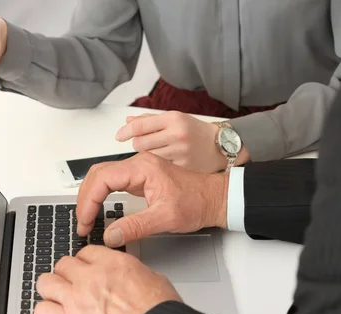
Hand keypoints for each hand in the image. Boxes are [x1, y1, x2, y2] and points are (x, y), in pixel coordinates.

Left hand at [35, 246, 181, 313]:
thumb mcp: (153, 278)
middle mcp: (91, 277)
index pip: (86, 252)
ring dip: (52, 288)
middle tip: (73, 283)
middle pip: (63, 264)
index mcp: (113, 263)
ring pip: (46, 283)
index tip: (87, 269)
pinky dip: (45, 312)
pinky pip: (42, 311)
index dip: (86, 262)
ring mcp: (76, 299)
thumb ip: (132, 272)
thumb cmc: (159, 313)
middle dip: (68, 273)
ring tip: (59, 296)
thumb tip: (128, 276)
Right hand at [77, 152, 228, 247]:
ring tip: (87, 218)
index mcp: (142, 168)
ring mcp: (139, 170)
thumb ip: (135, 227)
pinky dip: (100, 194)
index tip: (86, 221)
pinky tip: (98, 208)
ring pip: (103, 176)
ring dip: (90, 196)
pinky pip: (112, 181)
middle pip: (98, 174)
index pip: (103, 178)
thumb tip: (109, 235)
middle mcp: (138, 164)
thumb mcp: (165, 219)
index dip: (88, 201)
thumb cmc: (197, 202)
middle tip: (83, 223)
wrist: (215, 199)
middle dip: (85, 199)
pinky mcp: (140, 178)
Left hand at [116, 111, 248, 172]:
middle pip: (140, 143)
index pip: (140, 125)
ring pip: (148, 157)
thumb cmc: (196, 132)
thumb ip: (150, 121)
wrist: (221, 146)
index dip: (125, 131)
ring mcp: (180, 152)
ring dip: (147, 156)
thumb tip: (128, 121)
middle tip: (145, 144)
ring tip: (157, 153)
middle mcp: (177, 134)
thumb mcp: (175, 119)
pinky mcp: (183, 167)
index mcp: (173, 119)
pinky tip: (165, 162)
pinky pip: (160, 168)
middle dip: (138, 144)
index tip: (119, 136)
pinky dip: (158, 166)